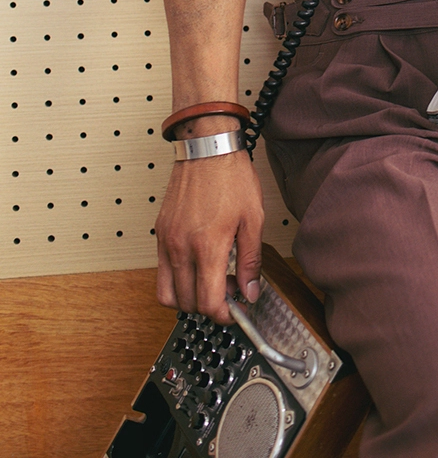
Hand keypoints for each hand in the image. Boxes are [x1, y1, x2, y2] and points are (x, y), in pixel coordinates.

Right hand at [155, 150, 264, 323]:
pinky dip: (176, 279)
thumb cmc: (231, 176)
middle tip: (228, 291)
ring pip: (167, 294)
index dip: (225, 315)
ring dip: (188, 298)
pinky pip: (160, 271)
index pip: (209, 303)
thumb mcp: (253, 219)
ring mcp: (166, 241)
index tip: (236, 310)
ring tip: (210, 281)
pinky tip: (197, 264)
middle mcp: (182, 247)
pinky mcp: (159, 232)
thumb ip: (251, 260)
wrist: (207, 147)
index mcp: (208, 246)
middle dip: (209, 306)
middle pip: (187, 304)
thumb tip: (250, 291)